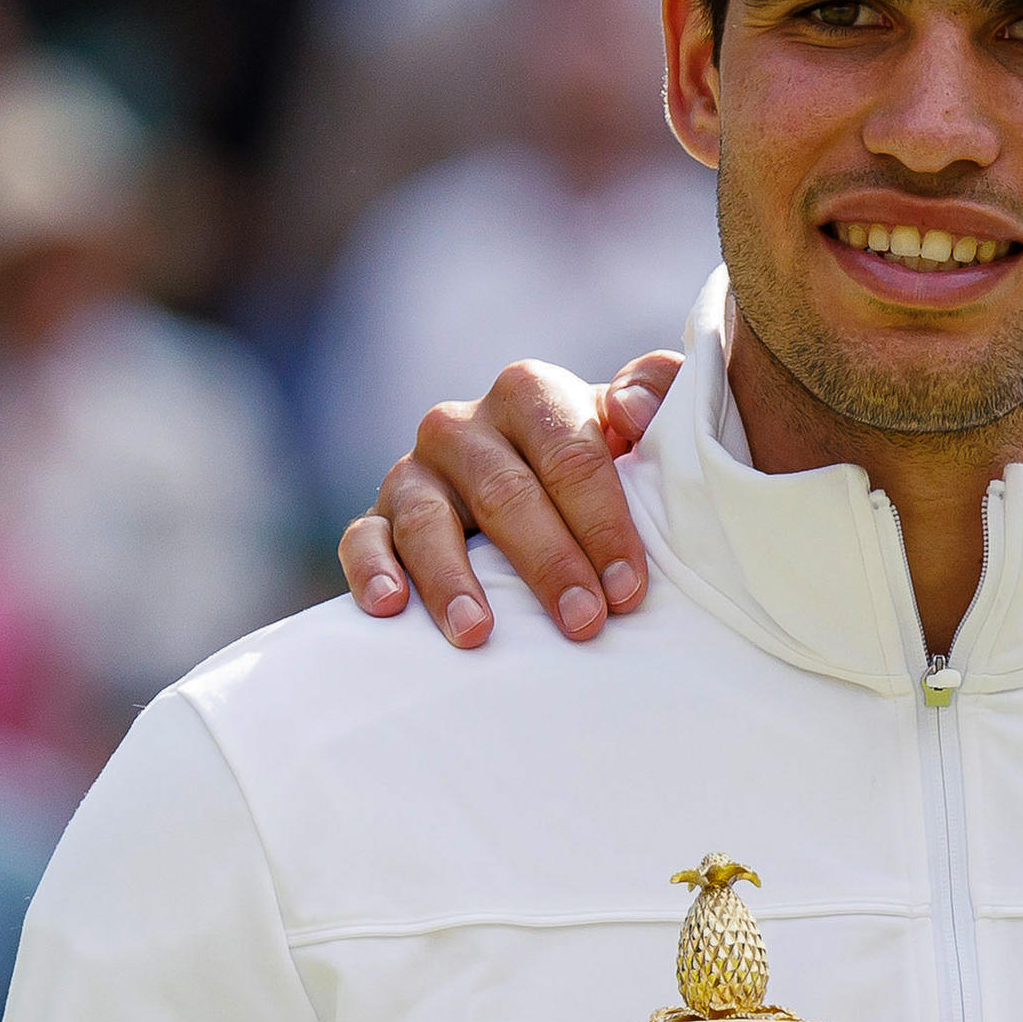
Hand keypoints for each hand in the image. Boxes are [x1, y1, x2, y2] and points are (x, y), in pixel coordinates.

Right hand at [343, 352, 684, 645]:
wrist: (540, 484)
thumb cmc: (604, 460)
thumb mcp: (640, 417)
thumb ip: (659, 387)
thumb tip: (633, 413)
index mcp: (529, 393)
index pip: (568, 453)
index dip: (603, 521)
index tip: (628, 587)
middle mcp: (463, 426)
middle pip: (505, 492)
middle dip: (548, 561)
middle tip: (583, 622)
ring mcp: (415, 471)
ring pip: (428, 521)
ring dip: (453, 580)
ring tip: (479, 634)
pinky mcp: (378, 515)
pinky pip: (362, 539)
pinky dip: (371, 570)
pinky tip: (390, 607)